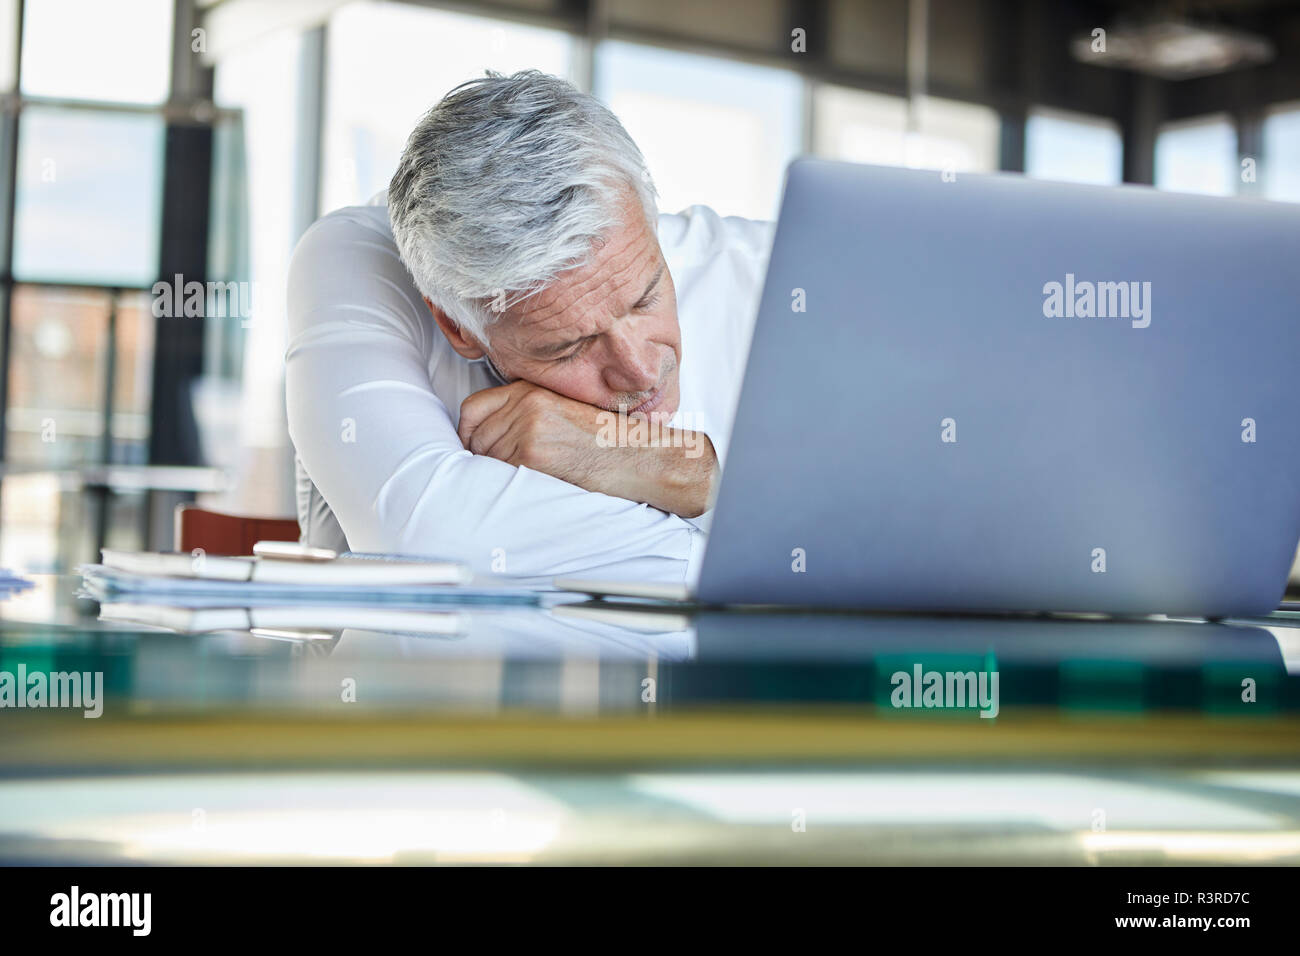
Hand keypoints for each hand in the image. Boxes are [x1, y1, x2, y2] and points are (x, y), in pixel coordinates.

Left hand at [457, 380, 717, 516]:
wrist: (641, 455)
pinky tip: (532, 482)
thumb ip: (528, 412)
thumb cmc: (611, 440)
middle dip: (483, 456)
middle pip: (475, 435)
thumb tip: (494, 435)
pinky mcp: (533, 455)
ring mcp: (528, 428)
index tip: (476, 447)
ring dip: (496, 471)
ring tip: (525, 477)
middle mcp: (526, 404)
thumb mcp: (566, 410)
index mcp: (532, 389)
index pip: (472, 408)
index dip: (469, 432)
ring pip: (484, 457)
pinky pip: (499, 473)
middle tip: (504, 470)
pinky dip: (507, 482)